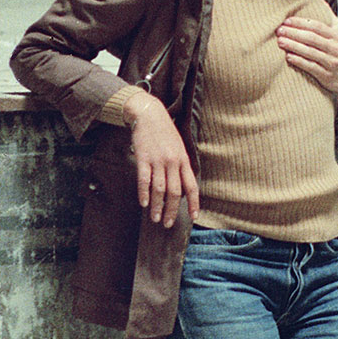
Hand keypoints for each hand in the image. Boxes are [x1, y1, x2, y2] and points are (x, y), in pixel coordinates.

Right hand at [122, 93, 198, 226]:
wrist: (149, 115)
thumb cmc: (164, 132)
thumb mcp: (179, 147)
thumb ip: (181, 166)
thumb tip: (182, 187)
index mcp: (183, 160)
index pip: (191, 186)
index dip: (193, 203)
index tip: (193, 216)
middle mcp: (173, 162)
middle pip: (175, 192)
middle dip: (172, 211)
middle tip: (168, 224)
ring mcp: (158, 160)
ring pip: (160, 189)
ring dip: (157, 207)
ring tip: (155, 218)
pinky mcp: (143, 158)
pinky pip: (144, 180)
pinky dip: (144, 193)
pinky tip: (144, 203)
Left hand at [276, 14, 337, 91]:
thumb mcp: (337, 29)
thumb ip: (326, 13)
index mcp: (335, 35)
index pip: (316, 26)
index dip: (301, 23)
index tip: (287, 20)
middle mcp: (334, 48)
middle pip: (311, 38)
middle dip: (294, 33)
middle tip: (280, 30)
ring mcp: (331, 62)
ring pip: (310, 52)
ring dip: (293, 46)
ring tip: (280, 42)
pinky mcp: (326, 75)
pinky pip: (311, 67)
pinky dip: (299, 61)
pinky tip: (288, 57)